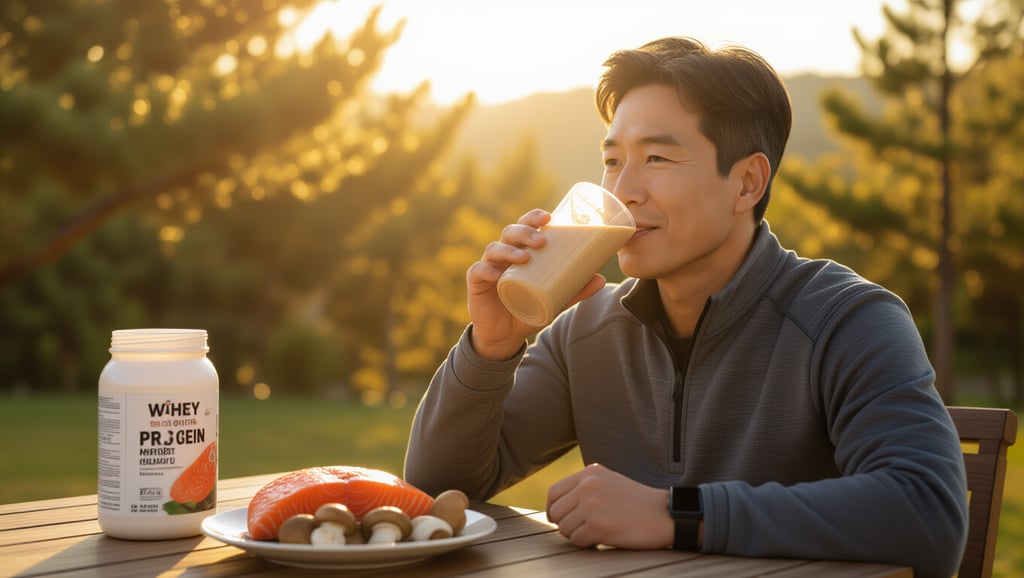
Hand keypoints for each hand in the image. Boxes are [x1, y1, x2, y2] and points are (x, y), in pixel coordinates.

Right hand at [466, 209, 605, 360]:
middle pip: (510, 232)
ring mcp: (489, 266)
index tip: (549, 217)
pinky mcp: (476, 283)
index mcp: (521, 249)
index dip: (534, 217)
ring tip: (524, 258)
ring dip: (509, 250)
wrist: (505, 334)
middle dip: (525, 232)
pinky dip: (487, 270)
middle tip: (541, 241)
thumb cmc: (529, 309)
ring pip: (494, 248)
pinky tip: (497, 274)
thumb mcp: (555, 300)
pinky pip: (479, 271)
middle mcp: (504, 253)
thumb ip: (575, 290)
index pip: (526, 225)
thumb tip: (601, 279)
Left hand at [546, 463, 672, 549]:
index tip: (559, 519)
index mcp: (589, 473)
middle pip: (556, 512)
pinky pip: (577, 541)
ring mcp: (592, 505)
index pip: (554, 492)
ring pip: (564, 528)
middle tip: (584, 529)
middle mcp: (588, 485)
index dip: (553, 509)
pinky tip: (604, 538)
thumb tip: (555, 506)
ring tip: (598, 532)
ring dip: (578, 535)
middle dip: (566, 524)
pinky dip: (588, 544)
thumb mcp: (609, 482)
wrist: (665, 514)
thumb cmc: (637, 502)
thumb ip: (584, 487)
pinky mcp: (598, 525)